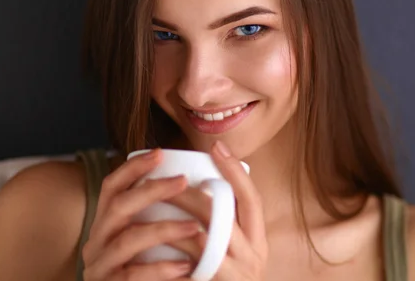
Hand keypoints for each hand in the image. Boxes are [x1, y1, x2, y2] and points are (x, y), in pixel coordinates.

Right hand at [82, 149, 202, 280]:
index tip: (159, 153)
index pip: (112, 188)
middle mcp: (97, 242)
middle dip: (151, 190)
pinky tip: (185, 267)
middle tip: (183, 180)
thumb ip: (152, 217)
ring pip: (127, 241)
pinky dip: (159, 270)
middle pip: (118, 207)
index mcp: (106, 225)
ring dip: (163, 229)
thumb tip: (187, 183)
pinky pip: (132, 276)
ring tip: (195, 226)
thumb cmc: (139, 271)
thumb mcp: (139, 240)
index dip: (132, 169)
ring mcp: (100, 267)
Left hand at [166, 141, 267, 280]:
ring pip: (201, 236)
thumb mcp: (238, 251)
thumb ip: (228, 225)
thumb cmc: (226, 278)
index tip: (218, 146)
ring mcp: (234, 273)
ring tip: (155, 202)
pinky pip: (188, 261)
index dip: (236, 172)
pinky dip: (170, 245)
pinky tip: (155, 234)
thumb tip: (207, 184)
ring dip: (175, 217)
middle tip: (170, 179)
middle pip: (223, 214)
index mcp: (259, 240)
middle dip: (192, 193)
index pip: (253, 199)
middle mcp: (252, 255)